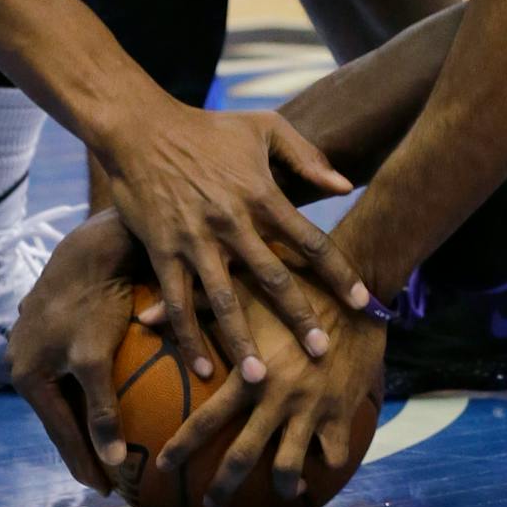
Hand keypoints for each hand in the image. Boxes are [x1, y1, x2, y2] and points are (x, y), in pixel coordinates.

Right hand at [8, 209, 144, 491]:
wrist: (95, 246)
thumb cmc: (96, 302)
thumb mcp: (94, 360)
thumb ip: (101, 411)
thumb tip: (114, 460)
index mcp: (27, 374)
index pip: (60, 433)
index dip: (84, 463)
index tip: (107, 491)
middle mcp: (24, 360)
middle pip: (61, 416)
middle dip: (84, 448)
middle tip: (110, 481)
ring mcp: (38, 341)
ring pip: (68, 392)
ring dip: (88, 420)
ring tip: (111, 448)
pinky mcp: (58, 325)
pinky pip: (77, 369)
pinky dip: (95, 390)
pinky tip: (115, 399)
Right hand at [100, 98, 369, 384]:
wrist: (142, 130)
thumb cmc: (208, 127)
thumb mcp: (264, 128)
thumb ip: (307, 157)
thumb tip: (345, 186)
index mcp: (262, 194)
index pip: (311, 241)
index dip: (339, 273)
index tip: (363, 302)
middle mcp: (232, 223)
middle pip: (273, 279)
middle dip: (299, 320)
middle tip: (321, 353)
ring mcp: (195, 241)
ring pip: (223, 301)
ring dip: (242, 341)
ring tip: (260, 378)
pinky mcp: (162, 252)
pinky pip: (177, 303)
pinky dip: (189, 336)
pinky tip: (203, 366)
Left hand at [156, 272, 386, 506]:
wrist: (357, 291)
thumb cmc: (295, 288)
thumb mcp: (244, 291)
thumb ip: (195, 306)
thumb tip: (145, 315)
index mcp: (251, 375)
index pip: (204, 421)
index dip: (180, 449)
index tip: (162, 467)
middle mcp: (278, 398)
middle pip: (242, 457)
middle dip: (222, 489)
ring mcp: (312, 409)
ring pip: (289, 466)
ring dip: (281, 487)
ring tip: (281, 492)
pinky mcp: (343, 412)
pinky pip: (334, 454)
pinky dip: (326, 464)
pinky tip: (321, 463)